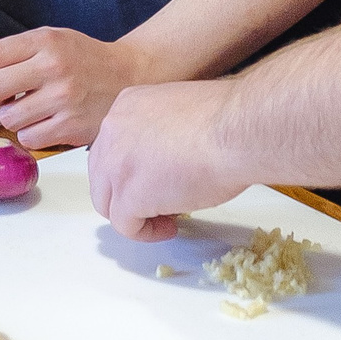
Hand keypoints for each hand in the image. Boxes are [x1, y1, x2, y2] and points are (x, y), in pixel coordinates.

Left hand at [0, 28, 157, 149]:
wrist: (129, 76)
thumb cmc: (84, 59)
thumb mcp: (52, 39)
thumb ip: (16, 52)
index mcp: (45, 42)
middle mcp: (54, 68)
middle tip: (1, 98)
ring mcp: (64, 99)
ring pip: (8, 119)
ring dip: (14, 118)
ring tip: (33, 109)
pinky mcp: (71, 127)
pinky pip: (29, 139)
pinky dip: (32, 134)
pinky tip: (47, 122)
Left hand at [87, 78, 247, 241]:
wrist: (237, 130)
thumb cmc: (226, 121)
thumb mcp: (180, 112)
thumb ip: (160, 132)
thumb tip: (164, 160)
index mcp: (126, 106)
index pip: (113, 147)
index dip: (132, 170)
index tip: (155, 181)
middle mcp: (112, 131)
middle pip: (103, 176)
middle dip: (128, 195)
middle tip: (159, 204)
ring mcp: (115, 164)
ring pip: (108, 203)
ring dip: (135, 216)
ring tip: (167, 219)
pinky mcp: (128, 195)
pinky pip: (124, 226)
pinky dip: (146, 233)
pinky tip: (170, 228)